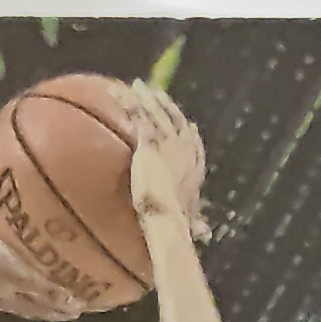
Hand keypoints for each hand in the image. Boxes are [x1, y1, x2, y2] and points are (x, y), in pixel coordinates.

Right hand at [0, 212, 84, 321]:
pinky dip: (22, 276)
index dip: (58, 311)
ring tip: (52, 287)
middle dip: (50, 304)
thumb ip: (42, 289)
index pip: (39, 310)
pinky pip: (9, 275)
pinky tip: (25, 267)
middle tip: (70, 304)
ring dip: (37, 291)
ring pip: (20, 290)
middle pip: (30, 303)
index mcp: (7, 301)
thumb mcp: (19, 275)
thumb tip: (68, 302)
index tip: (77, 311)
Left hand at [122, 81, 208, 239]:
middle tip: (158, 96)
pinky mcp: (149, 142)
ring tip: (137, 86)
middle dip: (167, 107)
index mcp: (194, 166)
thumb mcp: (187, 221)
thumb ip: (192, 223)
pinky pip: (136, 116)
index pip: (194, 144)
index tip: (188, 125)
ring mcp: (167, 142)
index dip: (190, 133)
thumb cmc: (178, 223)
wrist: (169, 215)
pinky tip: (116, 93)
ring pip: (157, 112)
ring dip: (147, 98)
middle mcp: (183, 149)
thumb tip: (204, 235)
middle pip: (176, 120)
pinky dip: (127, 103)